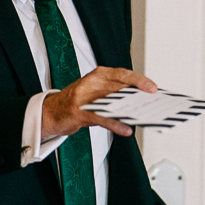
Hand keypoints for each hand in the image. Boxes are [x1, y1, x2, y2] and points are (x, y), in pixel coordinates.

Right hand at [42, 67, 157, 139]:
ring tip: (142, 118)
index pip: (123, 74)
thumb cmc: (79, 102)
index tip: (153, 88)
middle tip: (152, 106)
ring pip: (111, 102)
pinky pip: (101, 117)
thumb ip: (116, 94)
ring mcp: (84, 96)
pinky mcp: (78, 111)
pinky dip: (115, 124)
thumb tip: (140, 102)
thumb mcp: (98, 92)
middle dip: (137, 98)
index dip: (139, 81)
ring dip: (128, 111)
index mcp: (99, 74)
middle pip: (119, 88)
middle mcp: (92, 82)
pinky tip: (125, 130)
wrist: (52, 111)